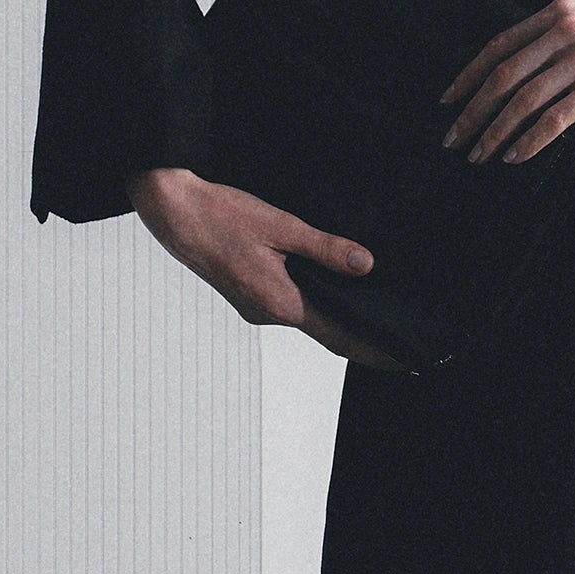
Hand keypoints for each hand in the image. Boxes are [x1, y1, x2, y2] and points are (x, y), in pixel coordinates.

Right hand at [131, 167, 398, 367]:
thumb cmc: (222, 216)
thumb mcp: (282, 226)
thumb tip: (365, 264)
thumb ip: (325, 248)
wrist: (175, 213)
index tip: (399, 360)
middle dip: (358, 333)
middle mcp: (267, 313)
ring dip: (335, 315)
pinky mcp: (248, 295)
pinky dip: (313, 301)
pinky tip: (329, 287)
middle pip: (325, 330)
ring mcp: (255, 306)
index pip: (337, 337)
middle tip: (396, 332)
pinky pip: (289, 304)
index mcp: (280, 303)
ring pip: (306, 315)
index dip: (370, 349)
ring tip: (370, 308)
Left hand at [441, 0, 574, 164]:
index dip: (467, 76)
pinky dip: (530, 140)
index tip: (450, 101)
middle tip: (456, 138)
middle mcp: (568, 28)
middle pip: (503, 75)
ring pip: (523, 99)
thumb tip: (528, 66)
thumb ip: (563, 34)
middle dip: (472, 112)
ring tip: (482, 154)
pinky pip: (556, 117)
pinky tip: (517, 155)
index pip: (499, 45)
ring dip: (495, 132)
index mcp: (562, 10)